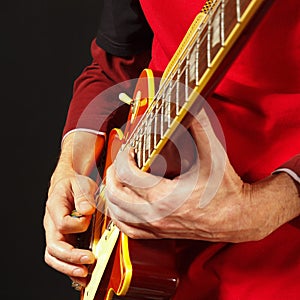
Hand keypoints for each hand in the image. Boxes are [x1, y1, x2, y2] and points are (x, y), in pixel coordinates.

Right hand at [43, 132, 104, 286]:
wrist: (68, 184)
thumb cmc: (75, 183)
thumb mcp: (82, 183)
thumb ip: (84, 196)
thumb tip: (86, 211)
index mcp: (55, 206)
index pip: (62, 224)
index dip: (78, 225)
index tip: (89, 219)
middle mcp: (51, 223)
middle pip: (54, 246)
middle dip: (71, 257)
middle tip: (89, 261)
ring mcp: (55, 232)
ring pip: (54, 256)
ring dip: (68, 268)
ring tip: (85, 275)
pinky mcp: (62, 239)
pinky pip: (60, 257)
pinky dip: (69, 268)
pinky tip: (82, 275)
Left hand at [105, 109, 299, 242]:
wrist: (238, 218)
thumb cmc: (226, 190)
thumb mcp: (213, 154)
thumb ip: (199, 125)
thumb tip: (189, 104)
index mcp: (165, 195)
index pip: (126, 174)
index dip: (123, 156)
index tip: (130, 148)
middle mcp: (156, 214)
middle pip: (115, 194)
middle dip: (112, 173)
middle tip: (121, 160)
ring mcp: (156, 226)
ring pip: (117, 214)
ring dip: (112, 194)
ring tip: (117, 178)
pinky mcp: (159, 233)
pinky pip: (128, 230)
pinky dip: (118, 216)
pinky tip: (121, 205)